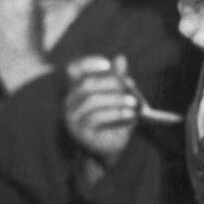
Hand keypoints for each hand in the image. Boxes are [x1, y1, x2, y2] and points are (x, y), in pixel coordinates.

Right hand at [64, 54, 137, 172]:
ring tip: (133, 102)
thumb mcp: (119, 96)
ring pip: (92, 101)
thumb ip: (118, 78)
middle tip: (129, 84)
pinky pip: (96, 118)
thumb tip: (120, 58)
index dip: (88, 63)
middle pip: (86, 84)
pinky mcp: (79, 132)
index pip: (73, 69)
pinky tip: (130, 114)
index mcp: (76, 88)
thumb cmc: (115, 118)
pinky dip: (116, 114)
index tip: (107, 64)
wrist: (111, 145)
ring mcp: (72, 117)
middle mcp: (70, 101)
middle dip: (110, 82)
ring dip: (116, 99)